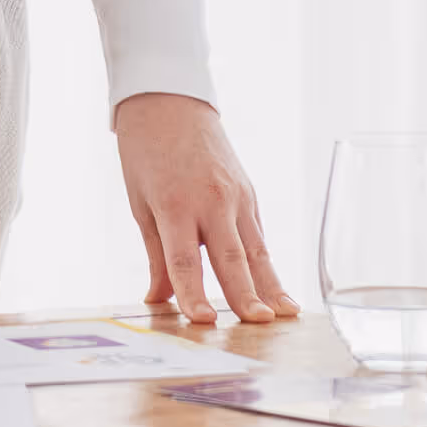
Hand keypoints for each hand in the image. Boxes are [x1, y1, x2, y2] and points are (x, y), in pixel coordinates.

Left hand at [115, 93, 292, 325]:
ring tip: (286, 315)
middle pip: (230, 257)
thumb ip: (156, 255)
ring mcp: (236, 196)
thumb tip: (159, 300)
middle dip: (246, 294)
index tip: (202, 322)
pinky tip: (278, 291)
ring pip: (255, 249)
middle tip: (259, 325)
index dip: (194, 293)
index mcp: (174, 204)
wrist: (168, 101)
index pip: (185, 259)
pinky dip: (268, 264)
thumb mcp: (140, 203)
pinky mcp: (249, 193)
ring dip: (270, 284)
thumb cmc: (146, 153)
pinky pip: (258, 235)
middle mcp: (211, 200)